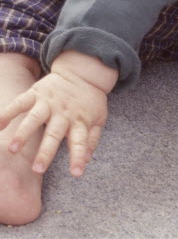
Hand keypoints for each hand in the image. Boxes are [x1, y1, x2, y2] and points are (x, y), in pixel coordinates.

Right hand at [0, 51, 116, 177]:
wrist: (83, 73)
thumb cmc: (89, 101)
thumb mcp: (98, 118)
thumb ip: (92, 139)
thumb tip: (87, 160)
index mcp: (80, 121)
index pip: (80, 142)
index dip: (78, 157)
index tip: (77, 173)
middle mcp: (63, 113)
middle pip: (54, 134)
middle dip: (45, 152)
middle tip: (37, 170)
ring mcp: (48, 103)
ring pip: (34, 119)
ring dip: (23, 134)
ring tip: (12, 149)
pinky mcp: (36, 93)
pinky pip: (20, 103)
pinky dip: (8, 112)